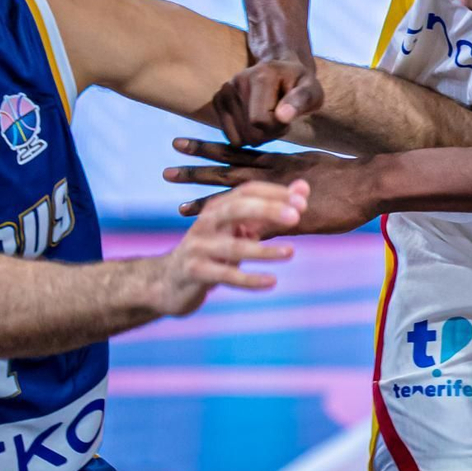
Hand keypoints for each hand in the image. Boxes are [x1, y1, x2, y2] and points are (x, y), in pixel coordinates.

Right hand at [152, 180, 306, 316]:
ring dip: (264, 251)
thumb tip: (304, 188)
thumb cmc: (213, 250)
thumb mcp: (239, 228)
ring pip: (232, 247)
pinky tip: (271, 282)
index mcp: (219, 207)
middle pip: (236, 208)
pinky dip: (249, 280)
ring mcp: (198, 248)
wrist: (168, 282)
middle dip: (267, 209)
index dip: (275, 194)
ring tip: (291, 252)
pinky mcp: (194, 272)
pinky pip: (225, 276)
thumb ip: (271, 208)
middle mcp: (206, 222)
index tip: (303, 202)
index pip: (247, 191)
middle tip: (296, 217)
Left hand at [165, 140, 377, 235]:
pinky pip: (255, 222)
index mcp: (281, 163)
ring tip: (177, 204)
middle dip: (196, 169)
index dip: (211, 150)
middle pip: (227, 170)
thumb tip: (280, 183)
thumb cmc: (352, 178)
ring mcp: (280, 195)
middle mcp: (274, 175)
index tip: (185, 146)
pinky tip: (217, 238)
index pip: (238, 154)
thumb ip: (295, 177)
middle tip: (167, 169)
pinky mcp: (290, 215)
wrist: (371, 183)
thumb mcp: (317, 170)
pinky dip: (236, 229)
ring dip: (205, 199)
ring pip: (235, 195)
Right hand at [212, 57, 323, 144]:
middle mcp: (237, 81)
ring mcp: (224, 91)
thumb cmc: (300, 84)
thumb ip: (302, 100)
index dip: (278, 127)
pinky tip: (255, 120)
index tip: (288, 117)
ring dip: (257, 135)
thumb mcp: (312, 91)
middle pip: (248, 132)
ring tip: (269, 118)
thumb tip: (283, 116)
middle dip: (268, 134)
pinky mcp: (217, 101)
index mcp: (261, 76)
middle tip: (279, 119)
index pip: (260, 120)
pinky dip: (244, 134)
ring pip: (238, 138)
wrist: (282, 72)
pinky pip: (230, 136)